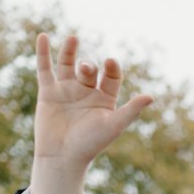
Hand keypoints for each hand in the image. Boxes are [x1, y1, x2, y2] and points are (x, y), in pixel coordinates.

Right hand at [27, 33, 154, 193]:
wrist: (62, 157)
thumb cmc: (90, 144)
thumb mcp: (113, 126)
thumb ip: (131, 111)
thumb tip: (151, 97)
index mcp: (105, 99)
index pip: (112, 77)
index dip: (112, 68)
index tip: (110, 62)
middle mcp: (86, 92)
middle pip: (90, 70)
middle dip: (89, 68)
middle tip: (87, 69)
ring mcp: (67, 90)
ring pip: (68, 64)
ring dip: (70, 51)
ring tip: (73, 38)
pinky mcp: (48, 92)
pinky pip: (45, 69)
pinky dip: (43, 53)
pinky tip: (43, 37)